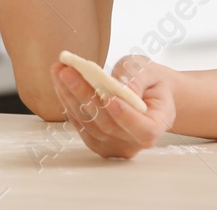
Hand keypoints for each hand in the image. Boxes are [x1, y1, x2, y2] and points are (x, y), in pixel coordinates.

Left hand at [50, 54, 175, 159]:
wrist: (145, 92)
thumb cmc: (149, 81)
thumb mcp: (148, 71)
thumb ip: (137, 78)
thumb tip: (121, 87)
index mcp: (156, 125)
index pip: (143, 129)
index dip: (126, 117)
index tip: (108, 98)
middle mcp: (135, 142)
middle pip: (108, 125)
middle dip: (85, 96)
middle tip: (68, 72)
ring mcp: (114, 145)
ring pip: (89, 124)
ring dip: (70, 96)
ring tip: (59, 70)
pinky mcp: (96, 141)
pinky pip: (80, 123)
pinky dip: (68, 101)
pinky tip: (60, 82)